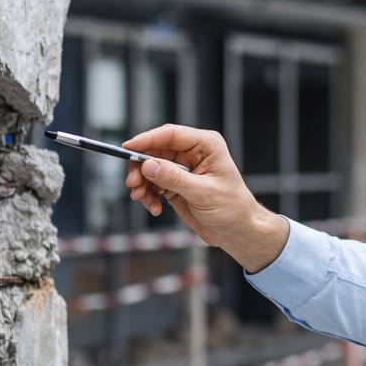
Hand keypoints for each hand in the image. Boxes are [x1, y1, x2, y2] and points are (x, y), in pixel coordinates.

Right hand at [121, 125, 289, 272]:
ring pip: (150, 168)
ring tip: (142, 199)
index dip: (147, 139)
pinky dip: (148, 195)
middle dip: (141, 167)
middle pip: (155, 150)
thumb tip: (148, 165)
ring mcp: (182, 169)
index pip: (171, 134)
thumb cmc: (232, 208)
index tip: (128, 147)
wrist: (237, 231)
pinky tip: (154, 207)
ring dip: (142, 183)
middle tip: (133, 184)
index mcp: (205, 145)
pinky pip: (153, 184)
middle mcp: (192, 153)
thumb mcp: (202, 192)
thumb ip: (174, 178)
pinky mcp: (175, 185)